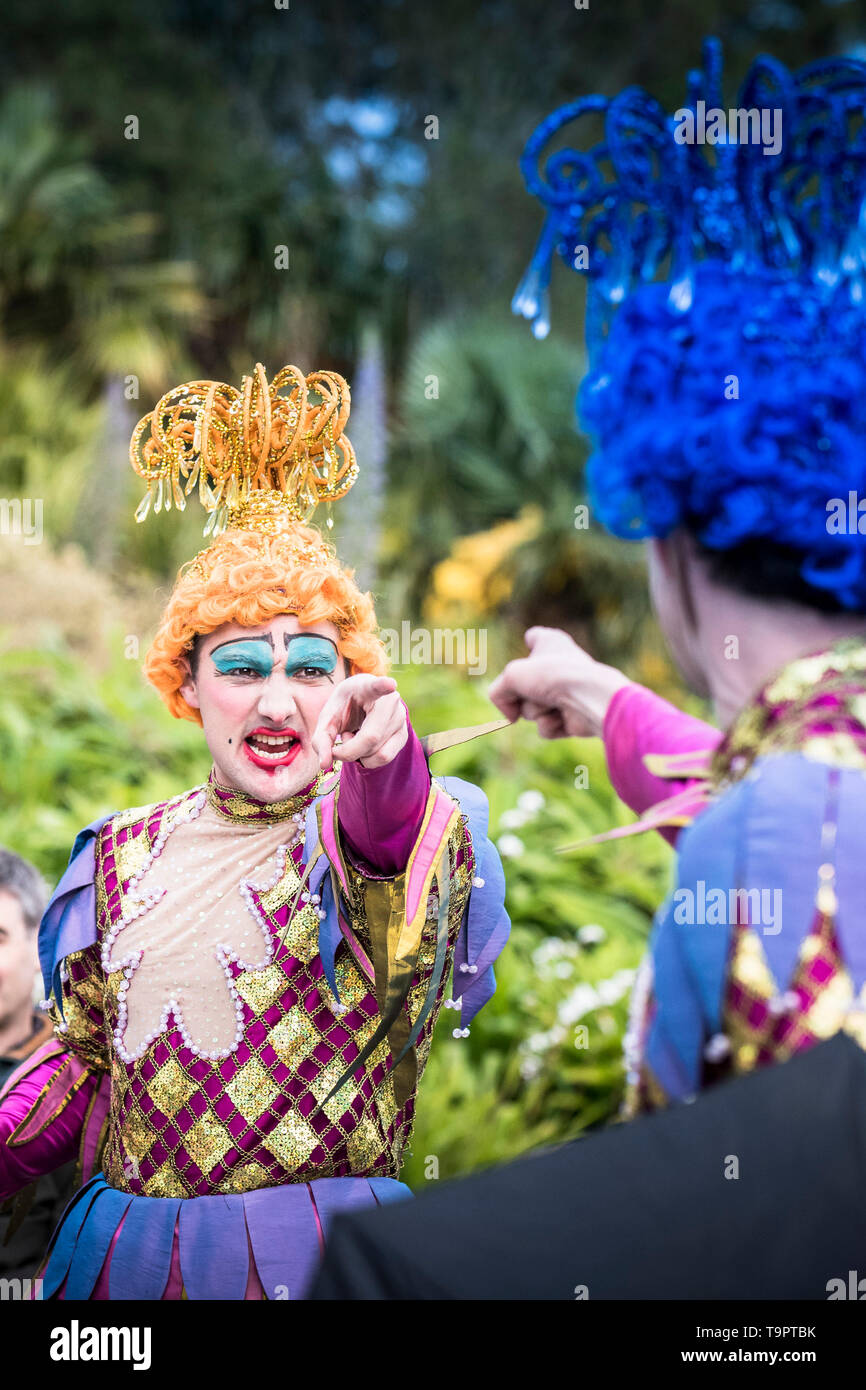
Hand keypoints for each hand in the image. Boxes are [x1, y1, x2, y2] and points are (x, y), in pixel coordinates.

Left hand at [312, 674, 407, 769]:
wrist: (362, 702)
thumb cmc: (344, 707)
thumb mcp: (327, 719)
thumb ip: (320, 739)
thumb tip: (324, 764)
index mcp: (367, 687)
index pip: (377, 686)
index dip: (383, 685)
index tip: (390, 684)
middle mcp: (390, 701)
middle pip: (371, 737)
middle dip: (349, 749)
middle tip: (342, 738)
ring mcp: (400, 718)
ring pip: (378, 752)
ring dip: (358, 754)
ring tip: (354, 737)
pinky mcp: (403, 734)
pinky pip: (385, 758)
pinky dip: (368, 759)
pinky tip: (364, 745)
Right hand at [487, 626, 631, 738]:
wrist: (587, 698)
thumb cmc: (552, 676)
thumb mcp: (511, 676)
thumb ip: (498, 693)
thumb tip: (511, 717)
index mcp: (551, 644)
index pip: (538, 637)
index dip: (533, 640)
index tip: (531, 640)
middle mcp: (560, 667)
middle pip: (522, 686)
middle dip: (520, 694)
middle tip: (533, 689)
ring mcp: (566, 694)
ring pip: (531, 710)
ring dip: (535, 710)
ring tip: (553, 702)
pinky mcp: (572, 719)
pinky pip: (545, 727)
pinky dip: (549, 724)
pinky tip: (563, 716)